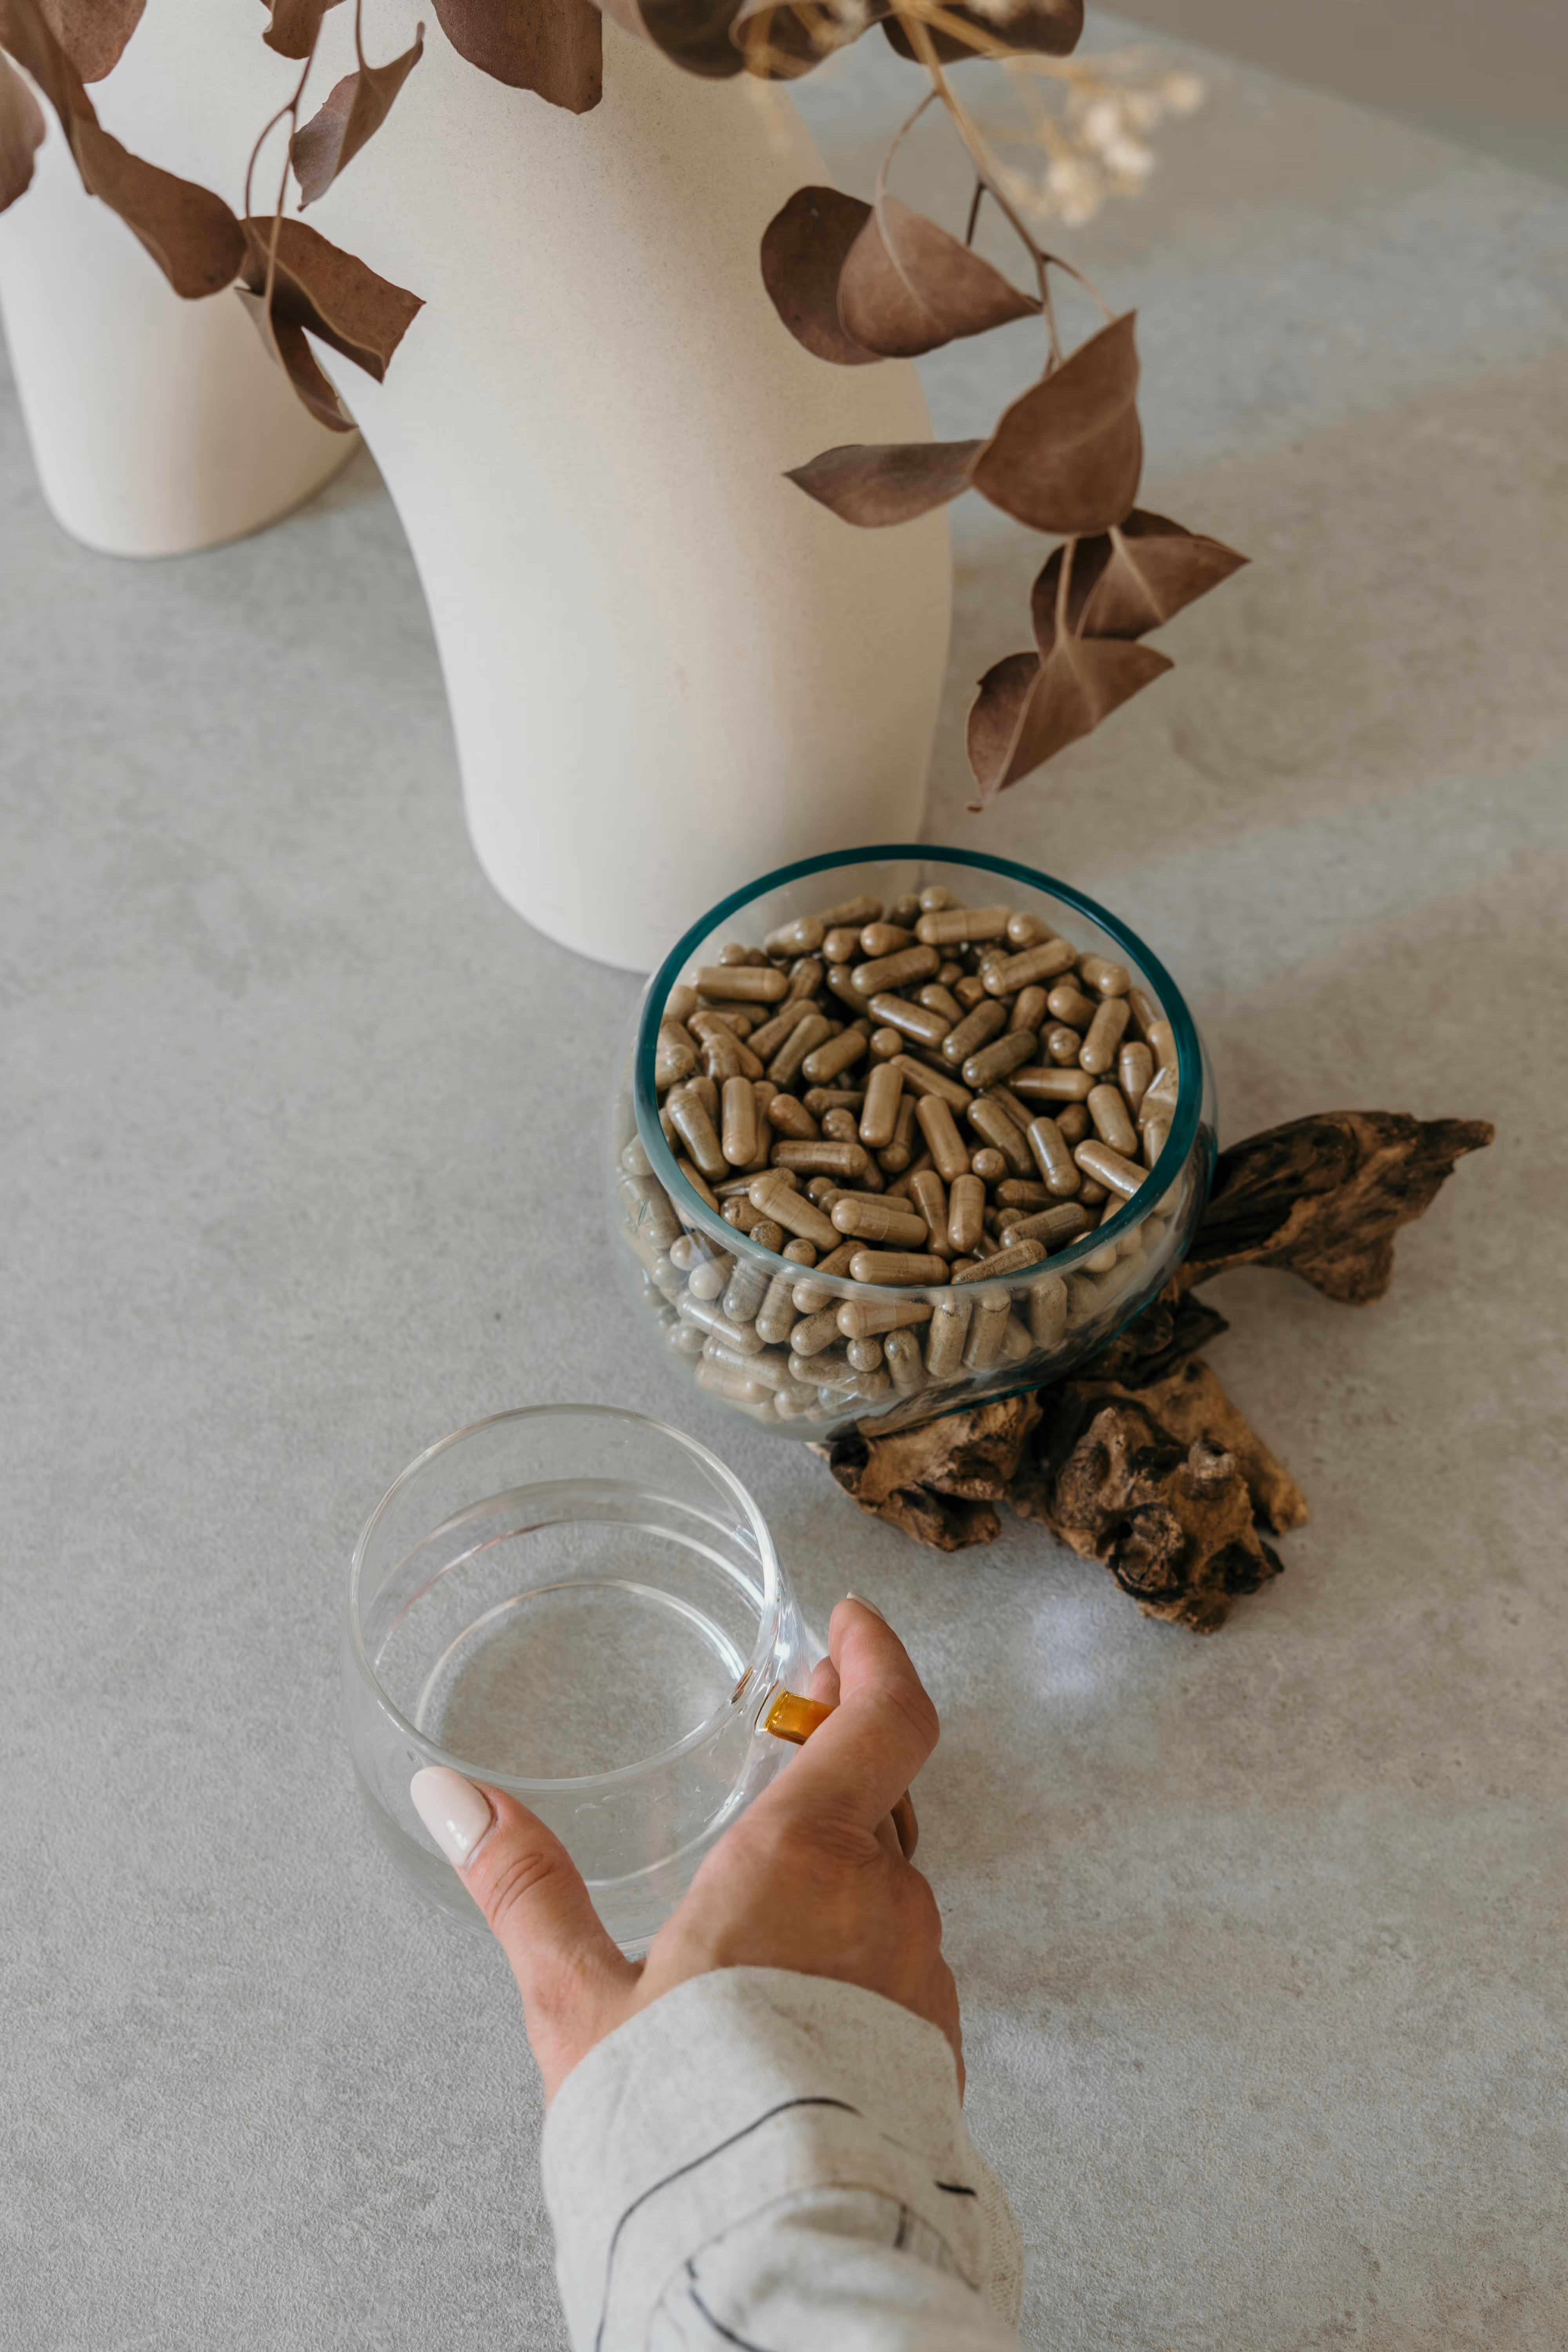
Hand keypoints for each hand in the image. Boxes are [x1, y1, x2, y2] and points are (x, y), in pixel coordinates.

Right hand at [410, 1597, 960, 2104]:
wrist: (770, 2261)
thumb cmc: (677, 2126)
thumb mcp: (577, 2003)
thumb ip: (523, 1887)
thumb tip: (453, 1797)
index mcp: (806, 1861)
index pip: (887, 1719)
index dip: (876, 1656)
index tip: (852, 1623)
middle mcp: (884, 1907)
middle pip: (887, 1798)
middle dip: (843, 1760)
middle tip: (798, 1734)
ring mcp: (921, 1981)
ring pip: (895, 1888)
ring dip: (849, 1866)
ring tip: (777, 1889)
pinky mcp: (935, 2053)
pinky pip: (904, 1967)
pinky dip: (861, 1949)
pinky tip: (803, 1992)